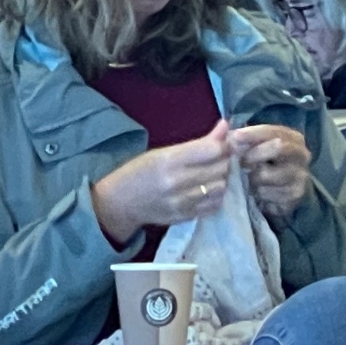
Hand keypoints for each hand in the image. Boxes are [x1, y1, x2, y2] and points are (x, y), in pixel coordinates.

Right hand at [92, 119, 231, 242]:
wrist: (120, 203)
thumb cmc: (138, 172)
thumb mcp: (162, 152)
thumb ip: (196, 143)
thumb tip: (225, 127)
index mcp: (169, 161)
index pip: (212, 150)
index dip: (225, 143)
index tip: (225, 140)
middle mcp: (177, 183)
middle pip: (220, 168)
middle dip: (225, 159)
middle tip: (217, 157)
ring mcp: (183, 203)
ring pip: (221, 186)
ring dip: (221, 178)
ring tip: (211, 173)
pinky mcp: (186, 217)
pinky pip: (214, 205)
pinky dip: (216, 195)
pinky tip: (206, 189)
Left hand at [229, 124, 310, 221]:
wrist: (278, 193)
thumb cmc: (263, 164)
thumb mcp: (254, 147)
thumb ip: (242, 137)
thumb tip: (224, 125)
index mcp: (293, 138)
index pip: (274, 132)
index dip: (253, 133)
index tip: (235, 136)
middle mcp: (301, 154)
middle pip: (277, 147)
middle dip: (252, 154)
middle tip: (239, 161)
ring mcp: (300, 176)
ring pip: (266, 174)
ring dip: (250, 177)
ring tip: (247, 178)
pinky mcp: (295, 195)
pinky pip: (266, 193)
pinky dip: (256, 192)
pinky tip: (255, 191)